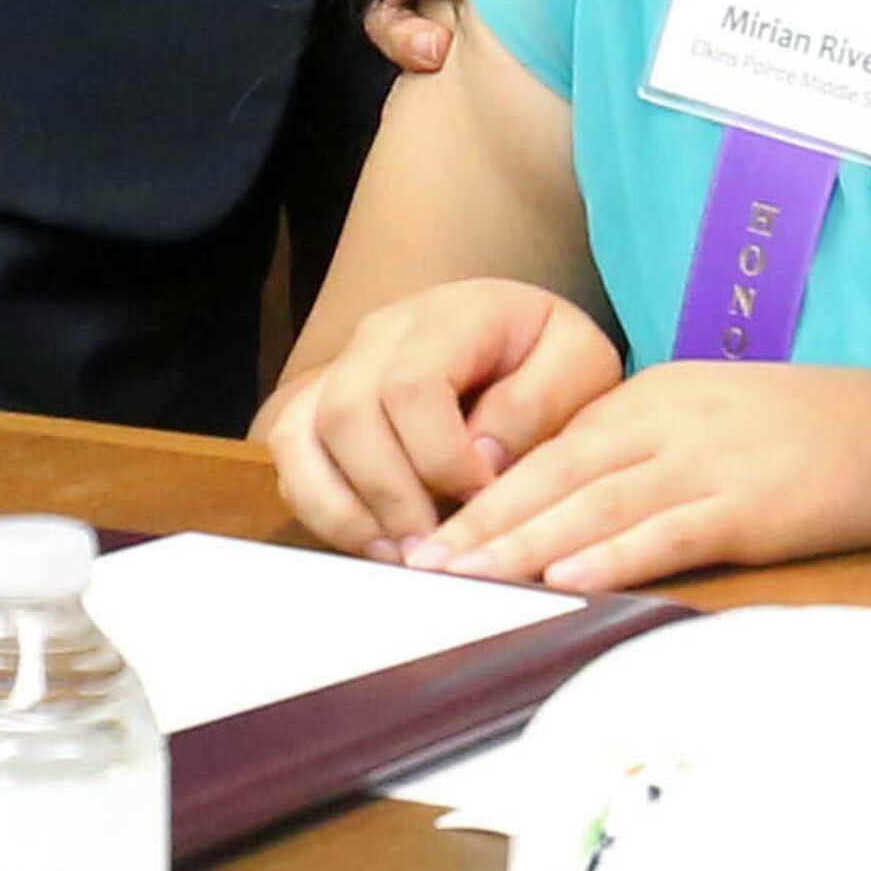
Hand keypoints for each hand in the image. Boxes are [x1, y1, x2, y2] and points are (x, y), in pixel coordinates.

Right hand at [257, 277, 618, 554]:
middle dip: (391, 494)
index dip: (442, 455)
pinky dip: (324, 511)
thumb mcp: (579, 365)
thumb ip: (538, 403)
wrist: (515, 338)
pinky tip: (377, 545)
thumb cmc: (548, 358)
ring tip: (403, 556)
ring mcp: (341, 369)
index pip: (414, 384)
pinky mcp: (319, 408)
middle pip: (348, 412)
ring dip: (347, 510)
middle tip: (439, 546)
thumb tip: (480, 459)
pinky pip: (291, 460)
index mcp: (450, 315)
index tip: (483, 496)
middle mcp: (380, 336)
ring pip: (302, 436)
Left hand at [403, 362, 870, 593]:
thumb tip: (570, 514)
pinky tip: (567, 579)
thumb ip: (645, 455)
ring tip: (465, 580)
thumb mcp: (714, 422)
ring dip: (524, 546)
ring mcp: (712, 458)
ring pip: (597, 504)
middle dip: (483, 526)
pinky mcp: (752, 503)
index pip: (550, 449)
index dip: (485, 496)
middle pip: (557, 476)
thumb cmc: (812, 436)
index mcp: (656, 396)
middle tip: (417, 568)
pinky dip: (613, 555)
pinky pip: (669, 531)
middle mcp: (672, 419)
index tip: (428, 537)